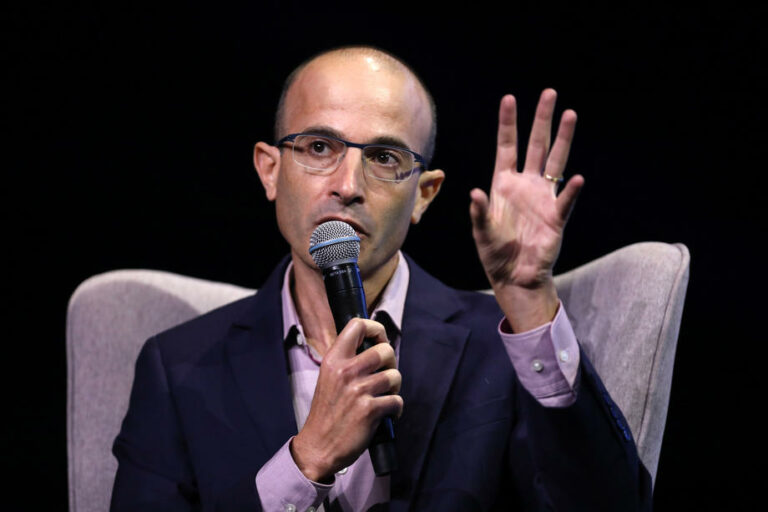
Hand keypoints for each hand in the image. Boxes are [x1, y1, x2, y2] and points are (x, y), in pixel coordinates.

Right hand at [291, 318, 401, 481]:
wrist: (318, 446)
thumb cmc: (327, 412)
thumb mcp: (329, 377)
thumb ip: (347, 360)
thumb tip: (374, 345)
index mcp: (333, 359)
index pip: (357, 325)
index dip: (376, 329)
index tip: (380, 342)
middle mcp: (345, 371)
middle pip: (385, 350)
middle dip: (392, 363)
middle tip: (385, 376)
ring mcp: (357, 390)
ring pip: (395, 375)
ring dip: (394, 388)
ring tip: (384, 396)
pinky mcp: (369, 410)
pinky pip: (397, 400)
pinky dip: (396, 409)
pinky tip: (386, 414)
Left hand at [469, 89, 583, 331]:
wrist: (515, 277)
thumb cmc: (494, 253)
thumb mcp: (481, 232)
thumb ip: (479, 213)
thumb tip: (476, 194)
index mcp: (503, 184)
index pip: (507, 146)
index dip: (508, 123)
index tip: (510, 98)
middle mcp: (525, 185)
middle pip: (535, 145)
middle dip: (541, 119)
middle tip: (549, 93)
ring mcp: (543, 198)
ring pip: (555, 161)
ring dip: (563, 139)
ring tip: (570, 114)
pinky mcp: (556, 217)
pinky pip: (565, 200)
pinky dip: (571, 191)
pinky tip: (577, 179)